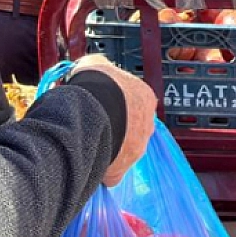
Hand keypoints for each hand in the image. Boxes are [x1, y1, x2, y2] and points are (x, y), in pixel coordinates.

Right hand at [70, 54, 156, 185]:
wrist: (89, 109)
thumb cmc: (95, 83)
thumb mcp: (95, 64)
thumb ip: (101, 69)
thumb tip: (96, 70)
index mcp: (145, 97)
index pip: (134, 104)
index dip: (117, 105)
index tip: (102, 105)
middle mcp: (147, 124)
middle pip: (132, 129)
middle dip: (117, 128)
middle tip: (95, 125)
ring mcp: (137, 148)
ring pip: (124, 151)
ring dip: (109, 147)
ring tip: (87, 142)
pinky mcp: (122, 169)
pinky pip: (112, 172)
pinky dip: (101, 169)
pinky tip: (87, 161)